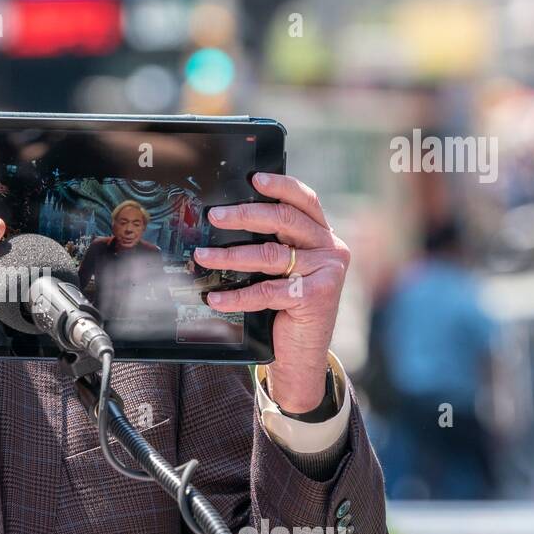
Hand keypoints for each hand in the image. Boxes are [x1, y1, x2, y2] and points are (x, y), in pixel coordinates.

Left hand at [193, 172, 349, 412]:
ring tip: (203, 256)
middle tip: (214, 216)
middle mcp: (330, 249)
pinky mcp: (316, 297)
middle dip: (245, 215)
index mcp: (322, 236)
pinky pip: (268, 291)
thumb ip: (271, 245)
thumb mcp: (281, 271)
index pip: (305, 201)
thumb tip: (226, 223)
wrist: (301, 354)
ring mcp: (327, 272)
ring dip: (231, 255)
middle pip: (285, 220)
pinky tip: (215, 297)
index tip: (254, 179)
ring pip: (271, 255)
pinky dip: (237, 295)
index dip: (281, 186)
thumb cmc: (285, 308)